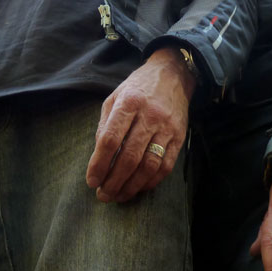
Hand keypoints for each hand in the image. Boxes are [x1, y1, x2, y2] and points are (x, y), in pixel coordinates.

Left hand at [86, 47, 195, 202]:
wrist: (173, 74)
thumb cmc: (138, 87)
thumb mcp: (115, 97)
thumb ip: (105, 125)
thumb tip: (99, 156)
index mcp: (128, 103)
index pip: (110, 139)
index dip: (99, 164)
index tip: (92, 181)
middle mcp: (149, 115)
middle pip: (129, 156)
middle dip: (113, 181)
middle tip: (103, 195)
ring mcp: (167, 127)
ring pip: (148, 165)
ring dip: (131, 186)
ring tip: (118, 196)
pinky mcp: (179, 136)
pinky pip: (166, 165)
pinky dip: (151, 181)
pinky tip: (139, 187)